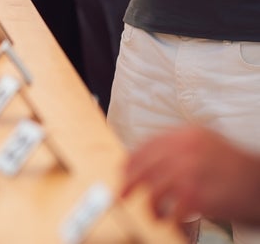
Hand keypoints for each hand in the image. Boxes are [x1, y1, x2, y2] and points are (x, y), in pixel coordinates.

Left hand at [121, 125, 259, 225]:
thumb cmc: (232, 165)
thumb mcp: (205, 142)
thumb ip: (177, 145)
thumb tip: (145, 158)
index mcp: (185, 135)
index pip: (146, 146)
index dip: (131, 161)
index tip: (123, 172)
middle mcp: (184, 150)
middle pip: (143, 167)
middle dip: (129, 183)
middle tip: (122, 194)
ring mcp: (189, 172)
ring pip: (153, 190)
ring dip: (149, 204)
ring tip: (153, 212)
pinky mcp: (196, 196)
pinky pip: (170, 210)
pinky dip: (167, 218)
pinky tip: (169, 220)